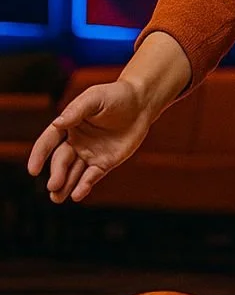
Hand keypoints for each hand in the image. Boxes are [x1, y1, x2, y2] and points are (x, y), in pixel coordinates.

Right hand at [28, 81, 155, 202]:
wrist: (141, 103)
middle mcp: (75, 142)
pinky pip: (92, 176)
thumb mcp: (94, 99)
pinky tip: (78, 195)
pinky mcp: (105, 162)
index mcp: (67, 126)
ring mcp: (90, 153)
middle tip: (53, 186)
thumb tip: (57, 123)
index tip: (33, 170)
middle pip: (62, 161)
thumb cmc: (115, 96)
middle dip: (57, 174)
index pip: (49, 142)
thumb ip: (76, 111)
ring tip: (57, 198)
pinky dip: (84, 185)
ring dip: (65, 185)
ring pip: (74, 172)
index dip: (40, 155)